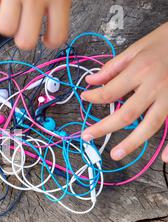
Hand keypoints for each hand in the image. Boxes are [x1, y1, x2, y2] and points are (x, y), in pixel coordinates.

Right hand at [0, 0, 71, 49]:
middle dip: (23, 36)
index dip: (51, 41)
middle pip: (25, 42)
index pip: (56, 37)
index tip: (47, 37)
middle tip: (26, 25)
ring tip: (13, 9)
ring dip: (8, 20)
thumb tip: (52, 23)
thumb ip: (58, 2)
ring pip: (4, 28)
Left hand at [81, 23, 167, 162]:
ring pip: (150, 125)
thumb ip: (113, 66)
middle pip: (126, 114)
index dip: (93, 97)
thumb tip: (90, 80)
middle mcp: (156, 86)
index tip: (85, 99)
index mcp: (141, 71)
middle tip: (86, 136)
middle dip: (104, 128)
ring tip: (115, 154)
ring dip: (132, 143)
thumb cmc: (166, 40)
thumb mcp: (137, 47)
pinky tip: (165, 158)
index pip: (110, 92)